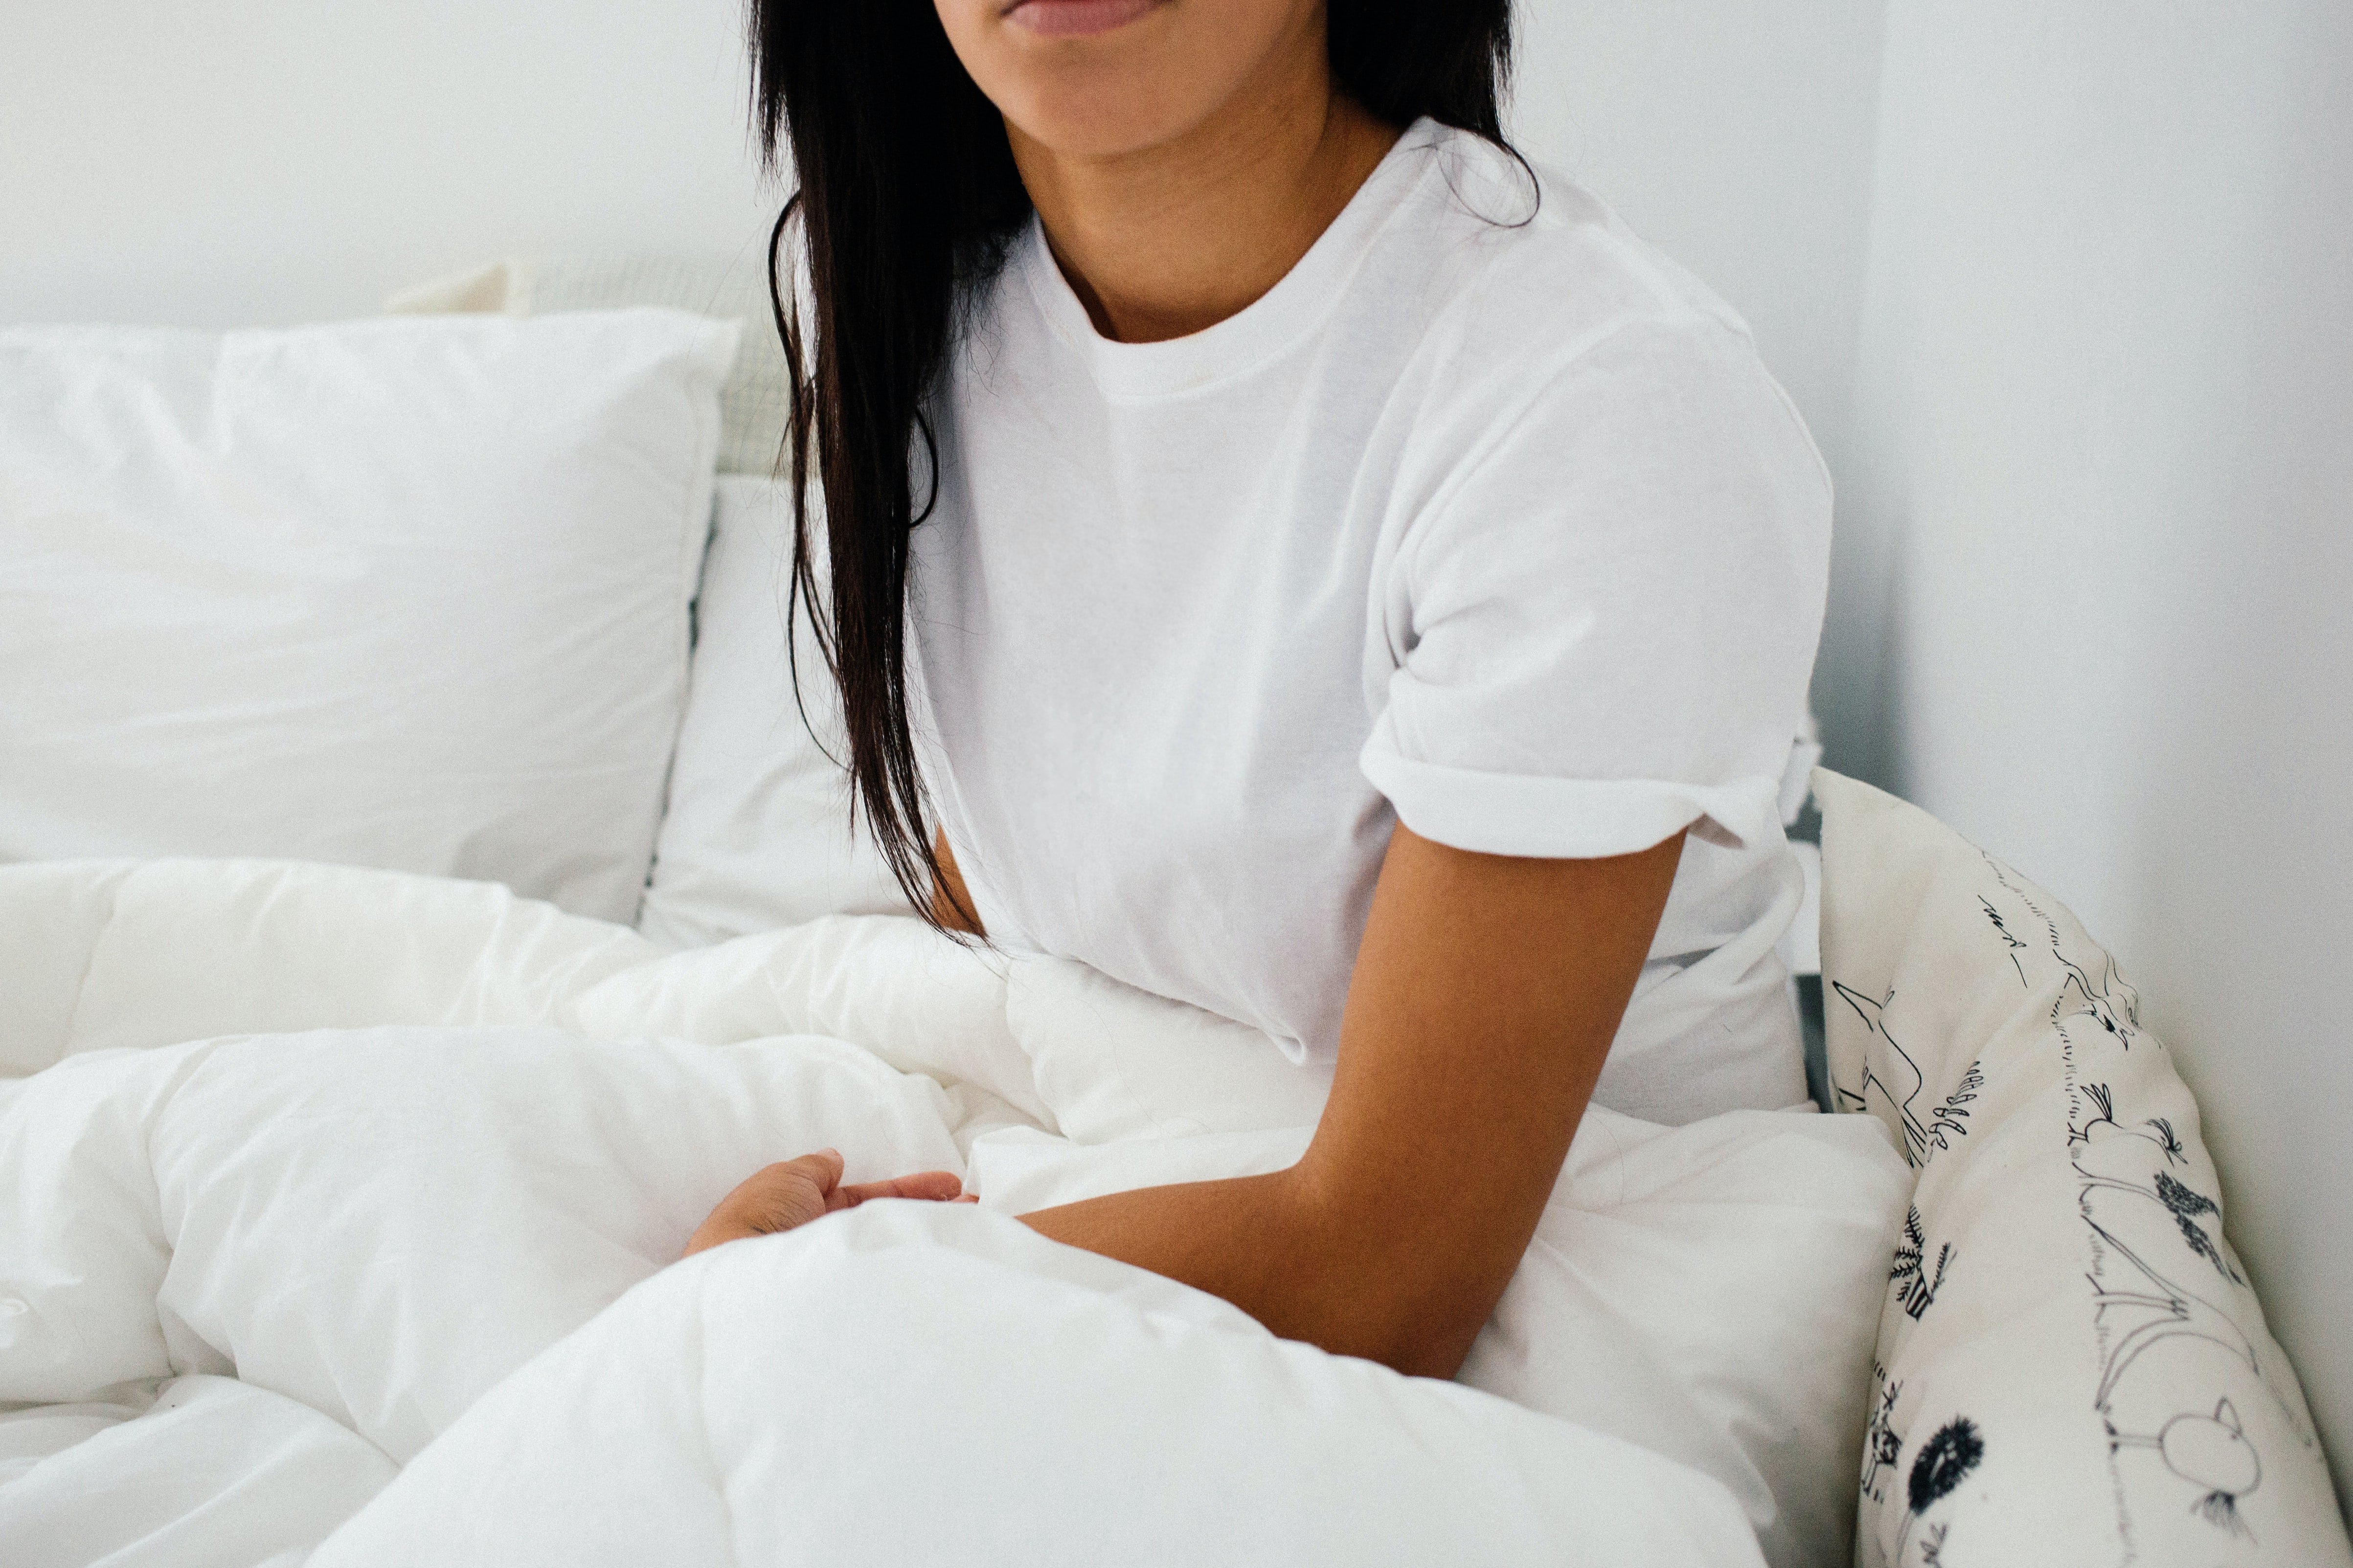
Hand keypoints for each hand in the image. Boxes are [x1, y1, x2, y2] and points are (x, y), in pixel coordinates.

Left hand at [682, 1149, 971, 1257]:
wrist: (740, 1277)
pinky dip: (918, 1264)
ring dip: (930, 1236)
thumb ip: (813, 1168)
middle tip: (974, 1206)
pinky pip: (890, 1275)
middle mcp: (825, 1249)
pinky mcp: (848, 1300)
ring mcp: (838, 1275)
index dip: (907, 1189)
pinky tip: (947, 1254)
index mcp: (807, 1218)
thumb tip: (835, 1159)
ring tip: (975, 1227)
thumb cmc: (756, 1221)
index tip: (950, 1184)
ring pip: (890, 1249)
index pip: (866, 1200)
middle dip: (930, 1213)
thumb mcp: (785, 1177)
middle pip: (885, 1226)